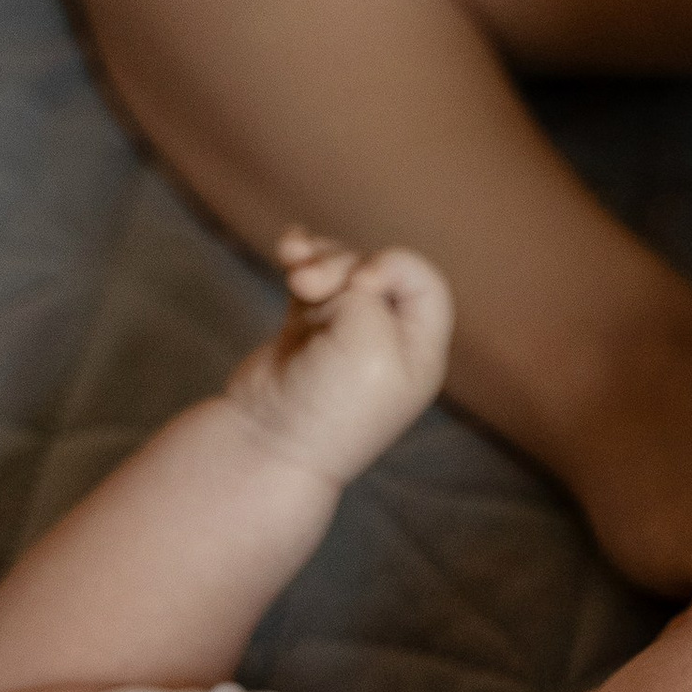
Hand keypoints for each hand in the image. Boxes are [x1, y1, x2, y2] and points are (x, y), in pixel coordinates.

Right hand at [225, 230, 454, 489]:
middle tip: (306, 286)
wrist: (268, 443)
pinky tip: (287, 248)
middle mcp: (387, 341)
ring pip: (339, 270)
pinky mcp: (305, 328)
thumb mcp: (368, 341)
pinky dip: (300, 258)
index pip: (424, 282)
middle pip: (374, 271)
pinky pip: (310, 276)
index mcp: (418, 352)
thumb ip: (366, 292)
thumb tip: (341, 278)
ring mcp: (344, 333)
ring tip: (291, 269)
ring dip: (316, 260)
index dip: (394, 265)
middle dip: (339, 266)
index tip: (361, 283)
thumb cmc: (328, 403)